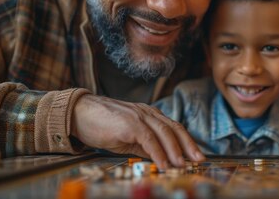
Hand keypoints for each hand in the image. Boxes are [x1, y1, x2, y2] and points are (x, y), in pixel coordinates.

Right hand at [71, 95, 204, 168]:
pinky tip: (164, 163)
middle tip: (200, 159)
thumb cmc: (101, 125)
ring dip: (176, 151)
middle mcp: (148, 113)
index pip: (174, 127)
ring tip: (183, 165)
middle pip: (175, 128)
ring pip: (165, 133)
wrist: (79, 114)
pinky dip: (159, 152)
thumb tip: (161, 159)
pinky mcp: (129, 123)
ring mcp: (139, 116)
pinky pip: (149, 139)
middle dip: (189, 145)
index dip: (187, 141)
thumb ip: (145, 145)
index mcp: (149, 115)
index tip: (197, 154)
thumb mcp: (128, 138)